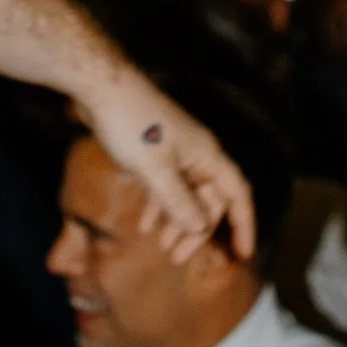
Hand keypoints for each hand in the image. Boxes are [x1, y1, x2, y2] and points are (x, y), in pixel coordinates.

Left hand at [76, 69, 257, 262]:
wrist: (102, 88)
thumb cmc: (132, 125)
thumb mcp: (155, 169)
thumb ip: (177, 201)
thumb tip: (199, 228)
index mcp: (207, 156)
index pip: (237, 194)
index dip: (244, 224)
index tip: (243, 254)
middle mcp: (197, 155)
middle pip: (208, 200)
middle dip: (196, 231)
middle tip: (177, 258)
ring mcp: (176, 154)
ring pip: (185, 195)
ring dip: (175, 222)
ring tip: (161, 248)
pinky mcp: (156, 153)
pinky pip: (165, 187)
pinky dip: (158, 206)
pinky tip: (145, 226)